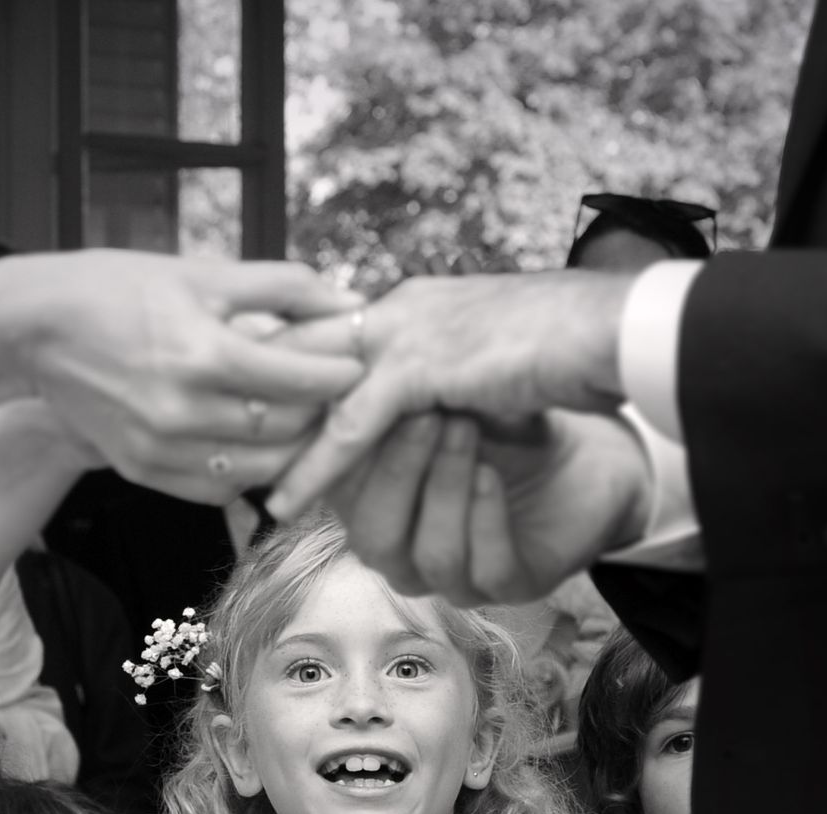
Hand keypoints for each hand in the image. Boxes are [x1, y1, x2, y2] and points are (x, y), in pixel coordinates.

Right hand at [0, 252, 364, 502]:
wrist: (34, 329)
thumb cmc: (119, 289)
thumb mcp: (202, 273)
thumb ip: (284, 288)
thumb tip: (352, 303)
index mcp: (202, 354)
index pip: (300, 380)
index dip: (341, 374)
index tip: (361, 361)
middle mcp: (182, 412)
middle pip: (287, 430)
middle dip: (325, 412)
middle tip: (345, 394)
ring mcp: (161, 450)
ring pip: (260, 470)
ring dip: (294, 451)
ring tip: (311, 421)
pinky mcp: (144, 472)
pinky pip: (220, 490)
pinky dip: (250, 472)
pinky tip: (262, 445)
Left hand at [265, 269, 636, 517]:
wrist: (614, 331)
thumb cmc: (568, 348)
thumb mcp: (491, 357)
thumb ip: (447, 373)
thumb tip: (433, 407)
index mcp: (415, 303)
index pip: (330, 332)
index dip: (287, 371)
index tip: (245, 406)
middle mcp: (401, 309)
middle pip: (306, 353)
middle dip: (260, 399)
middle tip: (212, 441)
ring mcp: (410, 332)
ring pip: (318, 390)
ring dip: (275, 438)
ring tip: (236, 480)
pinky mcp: (426, 366)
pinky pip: (353, 424)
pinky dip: (317, 464)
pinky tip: (288, 497)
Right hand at [325, 408, 654, 605]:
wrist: (594, 445)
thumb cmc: (507, 419)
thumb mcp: (441, 397)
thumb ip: (382, 398)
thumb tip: (320, 374)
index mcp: (379, 514)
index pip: (337, 500)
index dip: (343, 458)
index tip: (365, 396)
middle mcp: (411, 556)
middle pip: (373, 539)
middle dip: (396, 473)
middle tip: (422, 412)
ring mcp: (462, 578)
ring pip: (429, 557)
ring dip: (443, 489)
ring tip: (465, 427)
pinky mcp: (515, 585)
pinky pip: (485, 568)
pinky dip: (484, 518)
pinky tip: (492, 476)